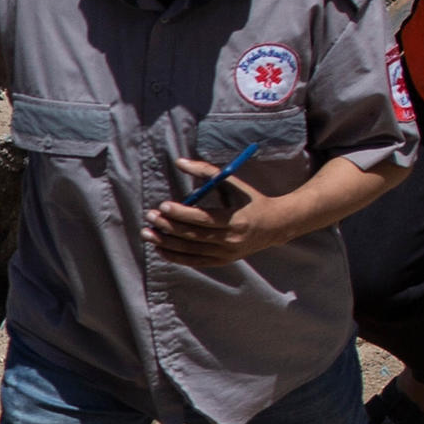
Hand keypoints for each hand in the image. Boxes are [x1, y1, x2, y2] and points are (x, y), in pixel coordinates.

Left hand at [146, 161, 272, 268]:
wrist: (276, 226)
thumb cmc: (250, 200)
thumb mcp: (233, 183)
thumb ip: (206, 172)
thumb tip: (179, 162)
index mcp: (236, 220)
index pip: (204, 219)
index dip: (182, 213)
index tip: (163, 205)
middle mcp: (231, 240)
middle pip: (194, 236)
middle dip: (169, 227)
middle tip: (150, 217)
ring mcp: (226, 254)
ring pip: (190, 251)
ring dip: (166, 243)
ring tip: (147, 233)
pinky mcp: (222, 261)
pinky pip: (194, 262)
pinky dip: (175, 257)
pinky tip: (159, 248)